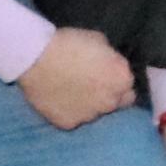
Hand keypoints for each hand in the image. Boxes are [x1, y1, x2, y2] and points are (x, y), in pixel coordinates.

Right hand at [18, 27, 136, 129]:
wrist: (36, 57)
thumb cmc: (70, 43)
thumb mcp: (101, 42)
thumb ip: (111, 60)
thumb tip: (109, 66)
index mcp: (123, 80)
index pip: (128, 87)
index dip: (117, 82)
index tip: (105, 77)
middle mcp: (111, 102)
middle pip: (115, 103)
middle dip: (107, 95)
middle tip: (90, 85)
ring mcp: (89, 115)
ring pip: (93, 113)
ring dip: (87, 105)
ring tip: (70, 92)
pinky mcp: (68, 123)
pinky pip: (72, 118)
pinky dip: (67, 111)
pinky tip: (57, 100)